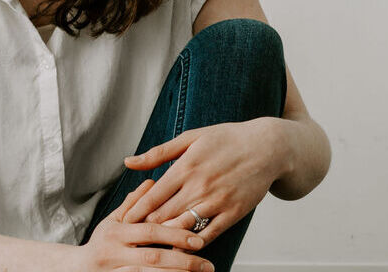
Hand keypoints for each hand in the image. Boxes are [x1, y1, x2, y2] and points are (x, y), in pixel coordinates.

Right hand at [78, 179, 214, 271]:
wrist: (76, 271)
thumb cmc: (101, 243)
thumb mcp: (113, 221)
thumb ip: (133, 204)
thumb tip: (152, 182)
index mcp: (116, 233)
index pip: (149, 232)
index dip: (173, 235)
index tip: (198, 239)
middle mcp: (115, 254)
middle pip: (153, 257)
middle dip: (182, 261)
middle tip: (206, 264)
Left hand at [120, 119, 285, 245]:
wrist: (266, 148)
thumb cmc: (226, 139)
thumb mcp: (190, 138)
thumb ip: (158, 153)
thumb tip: (128, 162)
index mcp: (185, 166)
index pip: (153, 195)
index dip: (135, 210)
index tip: (122, 221)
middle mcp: (199, 185)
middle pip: (164, 215)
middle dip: (145, 228)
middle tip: (130, 238)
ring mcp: (217, 201)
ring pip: (184, 228)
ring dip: (165, 238)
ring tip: (149, 246)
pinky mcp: (233, 214)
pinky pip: (209, 235)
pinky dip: (192, 243)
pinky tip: (180, 249)